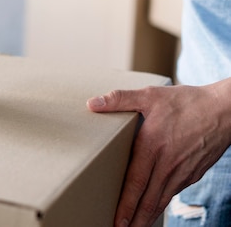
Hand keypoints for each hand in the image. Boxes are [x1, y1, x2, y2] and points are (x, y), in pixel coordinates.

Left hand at [87, 81, 230, 226]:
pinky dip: (162, 203)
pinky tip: (153, 207)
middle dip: (134, 219)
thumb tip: (92, 103)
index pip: (135, 182)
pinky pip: (174, 192)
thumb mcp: (150, 96)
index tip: (117, 220)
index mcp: (152, 146)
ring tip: (134, 226)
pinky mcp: (194, 173)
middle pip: (148, 199)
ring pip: (162, 199)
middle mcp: (168, 163)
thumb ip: (120, 99)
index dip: (126, 204)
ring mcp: (183, 171)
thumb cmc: (187, 102)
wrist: (225, 110)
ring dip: (147, 216)